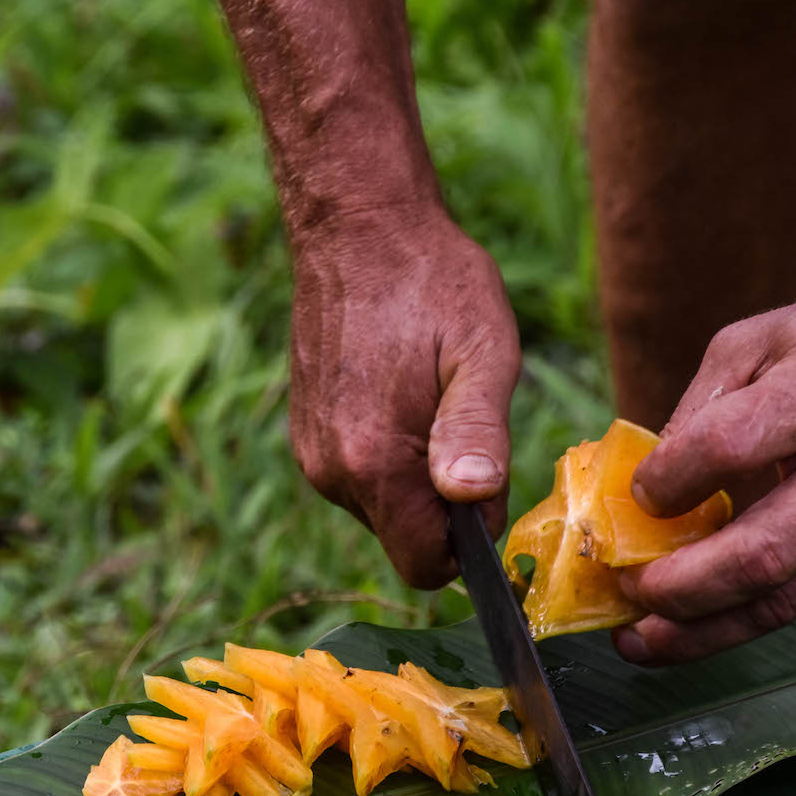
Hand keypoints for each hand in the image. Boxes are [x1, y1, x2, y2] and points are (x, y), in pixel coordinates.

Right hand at [289, 208, 519, 587]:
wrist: (358, 229)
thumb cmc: (433, 283)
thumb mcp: (483, 351)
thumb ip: (479, 431)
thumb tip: (472, 499)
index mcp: (374, 461)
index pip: (425, 566)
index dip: (469, 545)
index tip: (489, 484)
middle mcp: (332, 470)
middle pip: (404, 538)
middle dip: (445, 507)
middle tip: (465, 424)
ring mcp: (313, 453)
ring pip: (382, 509)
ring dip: (418, 478)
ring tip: (432, 399)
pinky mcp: (306, 434)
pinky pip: (359, 477)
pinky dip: (389, 456)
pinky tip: (401, 394)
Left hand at [613, 262, 795, 664]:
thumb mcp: (757, 340)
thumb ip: (696, 411)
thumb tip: (642, 490)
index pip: (726, 449)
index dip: (668, 482)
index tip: (638, 496)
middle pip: (758, 556)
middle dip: (676, 591)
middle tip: (624, 594)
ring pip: (784, 603)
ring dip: (702, 633)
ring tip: (641, 641)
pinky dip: (748, 612)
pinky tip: (702, 614)